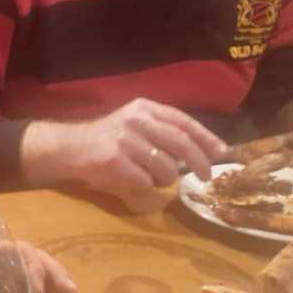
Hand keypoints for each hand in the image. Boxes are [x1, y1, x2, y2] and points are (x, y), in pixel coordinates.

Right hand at [33, 98, 227, 190]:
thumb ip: (163, 130)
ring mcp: (125, 140)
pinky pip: (146, 181)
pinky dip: (145, 185)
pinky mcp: (115, 161)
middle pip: (181, 143)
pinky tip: (133, 178)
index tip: (222, 152)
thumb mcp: (135, 123)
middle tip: (206, 175)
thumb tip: (203, 150)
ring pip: (166, 167)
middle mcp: (136, 120)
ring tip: (153, 176)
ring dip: (166, 178)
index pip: (184, 121)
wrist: (70, 147)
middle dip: (200, 162)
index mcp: (144, 108)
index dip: (206, 138)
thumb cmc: (107, 137)